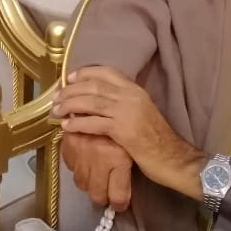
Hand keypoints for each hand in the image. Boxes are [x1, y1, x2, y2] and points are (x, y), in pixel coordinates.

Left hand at [52, 66, 206, 199]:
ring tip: (56, 111)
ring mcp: (127, 112)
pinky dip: (77, 123)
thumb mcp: (142, 113)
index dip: (85, 73)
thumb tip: (99, 102)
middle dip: (71, 90)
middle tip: (56, 97)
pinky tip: (66, 126)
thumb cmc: (157, 139)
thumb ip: (123, 104)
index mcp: (136, 90)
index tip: (69, 78)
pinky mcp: (123, 130)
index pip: (107, 72)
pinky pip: (94, 123)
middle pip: (94, 86)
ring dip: (69, 105)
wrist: (174, 158)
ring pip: (91, 102)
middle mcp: (131, 96)